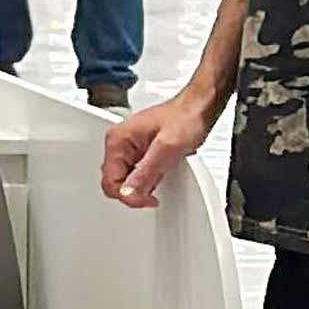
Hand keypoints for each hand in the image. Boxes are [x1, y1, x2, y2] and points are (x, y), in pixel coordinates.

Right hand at [102, 89, 214, 209]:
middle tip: (154, 195)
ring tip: (161, 178)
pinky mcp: (139, 152)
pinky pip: (136, 174)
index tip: (149, 200)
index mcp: (117, 140)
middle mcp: (118, 143)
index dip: (129, 196)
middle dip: (134, 192)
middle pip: (114, 182)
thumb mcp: (167, 147)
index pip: (110, 181)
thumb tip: (127, 192)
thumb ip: (146, 172)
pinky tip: (161, 174)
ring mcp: (128, 148)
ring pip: (125, 181)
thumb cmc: (185, 118)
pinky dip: (147, 180)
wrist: (198, 108)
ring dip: (142, 186)